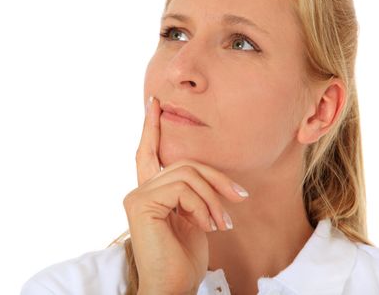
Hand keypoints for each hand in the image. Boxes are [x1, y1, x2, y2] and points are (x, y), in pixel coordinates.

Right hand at [123, 95, 248, 293]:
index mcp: (150, 192)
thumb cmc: (184, 258)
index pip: (149, 152)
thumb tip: (206, 177)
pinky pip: (182, 188)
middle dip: (216, 178)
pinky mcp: (141, 203)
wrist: (173, 287)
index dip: (152, 126)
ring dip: (213, 197)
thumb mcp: (195, 218)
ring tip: (222, 222)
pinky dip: (202, 205)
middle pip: (183, 163)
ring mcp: (137, 195)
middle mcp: (139, 190)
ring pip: (186, 173)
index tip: (154, 102)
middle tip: (240, 197)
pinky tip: (208, 225)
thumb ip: (193, 193)